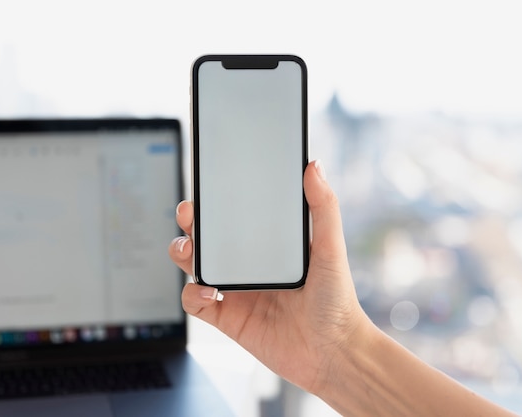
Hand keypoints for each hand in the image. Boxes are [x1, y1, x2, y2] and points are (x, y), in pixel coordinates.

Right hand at [168, 160, 370, 394]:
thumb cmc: (338, 301)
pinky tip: (207, 291)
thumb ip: (323, 207)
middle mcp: (249, 265)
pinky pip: (196, 302)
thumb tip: (314, 166)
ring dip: (184, 253)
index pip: (235, 216)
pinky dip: (192, 295)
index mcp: (268, 245)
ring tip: (189, 250)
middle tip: (190, 213)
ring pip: (195, 265)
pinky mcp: (228, 318)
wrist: (333, 354)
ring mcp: (236, 291)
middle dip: (192, 222)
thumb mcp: (330, 249)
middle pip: (207, 237)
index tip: (208, 184)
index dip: (217, 201)